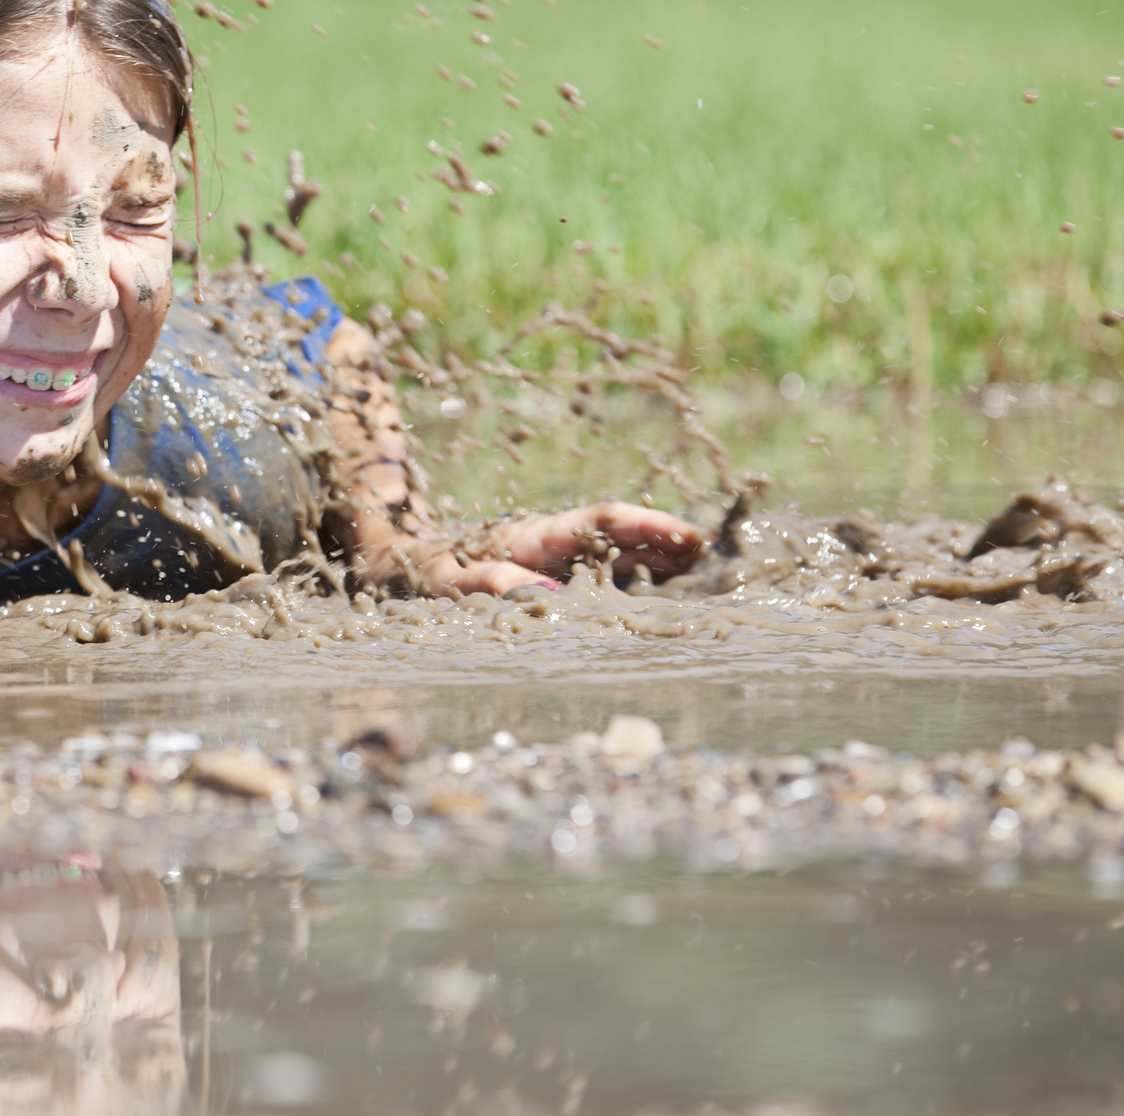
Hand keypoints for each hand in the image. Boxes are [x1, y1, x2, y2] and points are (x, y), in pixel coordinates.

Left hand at [397, 501, 702, 597]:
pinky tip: (674, 605)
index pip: (604, 519)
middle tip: (727, 563)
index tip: (693, 537)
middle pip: (628, 537)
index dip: (650, 524)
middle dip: (676, 546)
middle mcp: (558, 546)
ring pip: (626, 560)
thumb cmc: (420, 576)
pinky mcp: (557, 588)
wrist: (396, 568)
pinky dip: (644, 589)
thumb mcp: (442, 582)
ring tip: (716, 582)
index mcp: (536, 535)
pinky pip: (609, 584)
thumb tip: (540, 595)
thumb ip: (486, 583)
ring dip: (668, 569)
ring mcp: (561, 565)